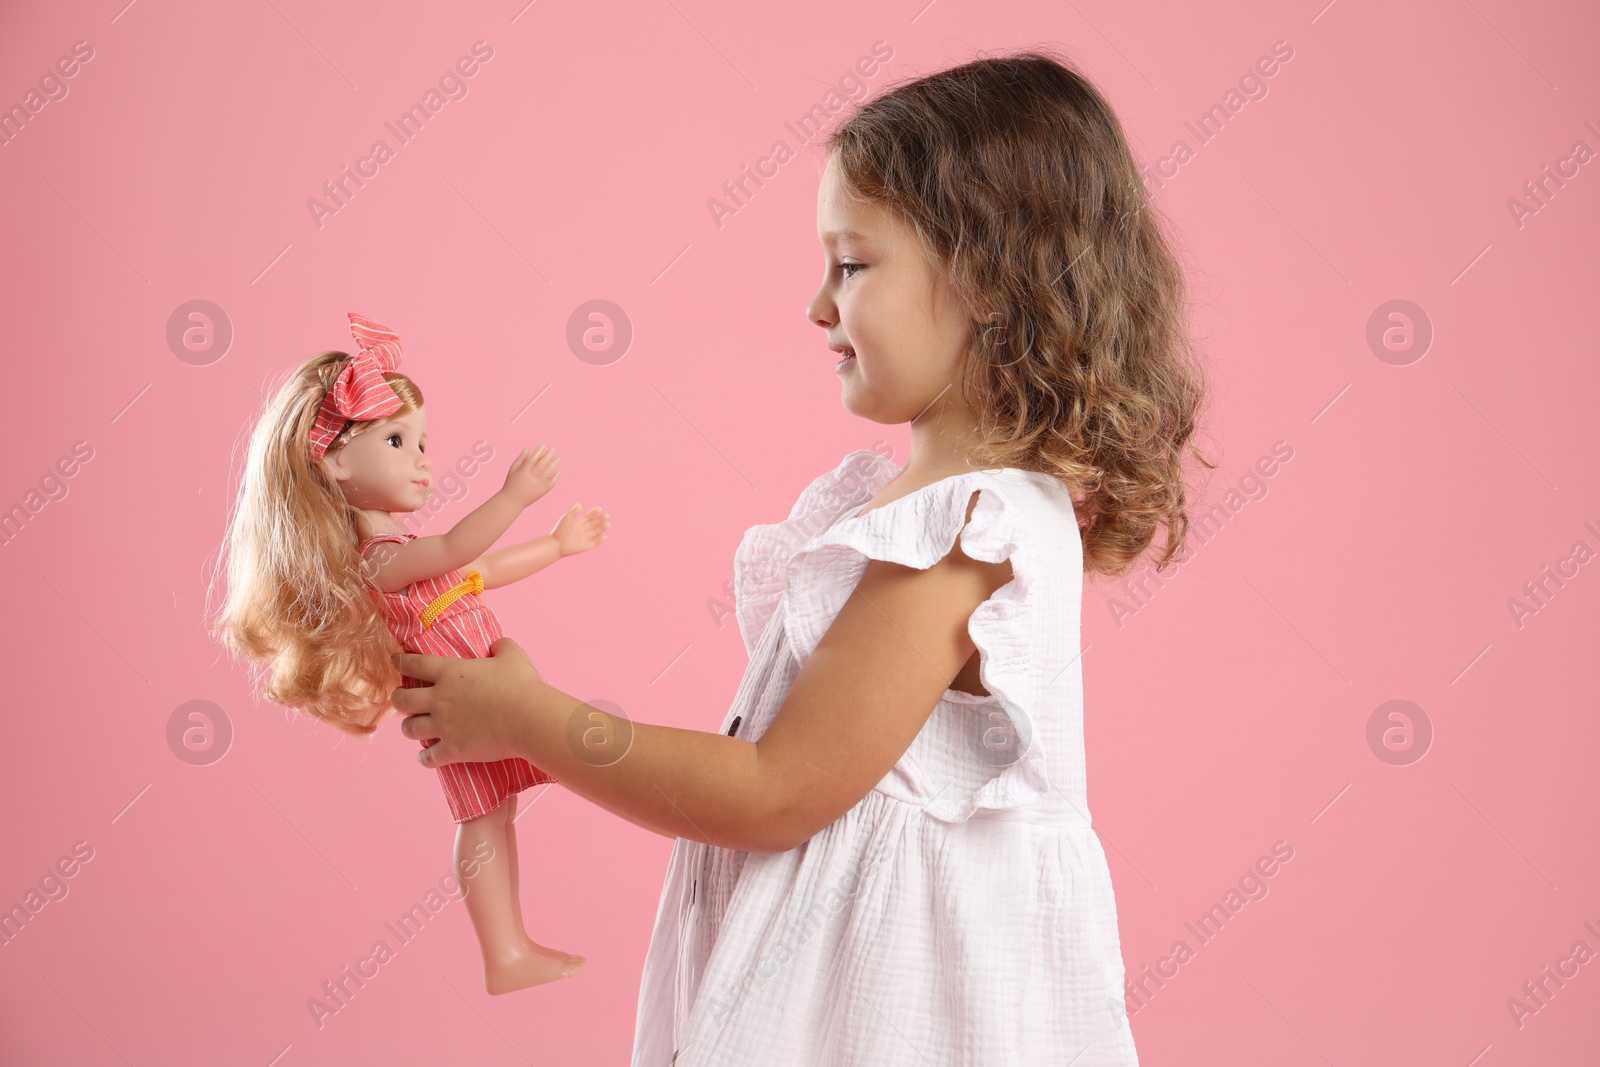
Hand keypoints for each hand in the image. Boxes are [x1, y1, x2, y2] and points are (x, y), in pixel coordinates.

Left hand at [393, 638, 543, 765]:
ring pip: (409, 729)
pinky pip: (428, 758)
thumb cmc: (522, 685)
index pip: (414, 664)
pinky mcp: (453, 750)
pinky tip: (426, 757)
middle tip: (402, 699)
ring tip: (414, 727)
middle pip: (401, 700)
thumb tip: (496, 645)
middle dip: (398, 699)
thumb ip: (500, 646)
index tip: (395, 661)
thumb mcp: (512, 656)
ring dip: (409, 728)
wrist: (530, 719)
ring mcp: (444, 726)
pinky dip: (425, 758)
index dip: (400, 661)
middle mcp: (439, 699)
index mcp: (450, 673)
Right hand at [501, 446, 560, 507]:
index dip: (539, 451)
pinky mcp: (543, 491)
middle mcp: (532, 477)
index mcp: (523, 471)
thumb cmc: (512, 483)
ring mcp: (538, 484)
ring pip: (549, 471)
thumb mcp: (513, 470)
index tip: (543, 445)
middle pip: (543, 463)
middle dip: (549, 455)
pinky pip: (552, 482)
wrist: (513, 501)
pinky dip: (556, 476)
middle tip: (553, 450)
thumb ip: (520, 459)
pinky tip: (559, 471)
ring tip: (558, 458)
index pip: (533, 458)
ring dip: (554, 464)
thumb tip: (527, 449)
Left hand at [552, 503, 609, 555]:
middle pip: (594, 524)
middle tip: (606, 515)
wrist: (555, 544)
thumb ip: (574, 512)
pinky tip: (605, 536)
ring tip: (608, 524)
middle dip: (600, 520)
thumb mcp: (566, 518)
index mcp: (578, 523)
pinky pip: (594, 543)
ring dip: (602, 528)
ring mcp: (584, 538)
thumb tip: (580, 504)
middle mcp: (582, 530)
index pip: (588, 517)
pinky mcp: (585, 546)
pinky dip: (600, 540)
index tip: (599, 508)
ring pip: (596, 532)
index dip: (594, 513)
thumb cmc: (559, 530)